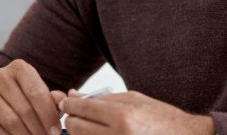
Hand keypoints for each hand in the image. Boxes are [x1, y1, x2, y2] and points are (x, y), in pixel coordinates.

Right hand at [0, 59, 60, 134]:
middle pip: (25, 109)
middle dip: (39, 129)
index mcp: (19, 68)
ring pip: (11, 121)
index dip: (48, 115)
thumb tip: (62, 101)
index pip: (37, 92)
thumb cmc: (23, 96)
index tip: (56, 130)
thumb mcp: (38, 92)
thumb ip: (53, 98)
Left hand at [54, 90, 214, 134]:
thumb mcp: (134, 100)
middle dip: (71, 120)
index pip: (81, 108)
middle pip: (75, 128)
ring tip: (89, 126)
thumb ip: (101, 98)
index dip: (68, 104)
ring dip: (78, 133)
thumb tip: (72, 95)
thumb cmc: (161, 118)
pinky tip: (99, 133)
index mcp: (123, 116)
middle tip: (75, 115)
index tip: (66, 102)